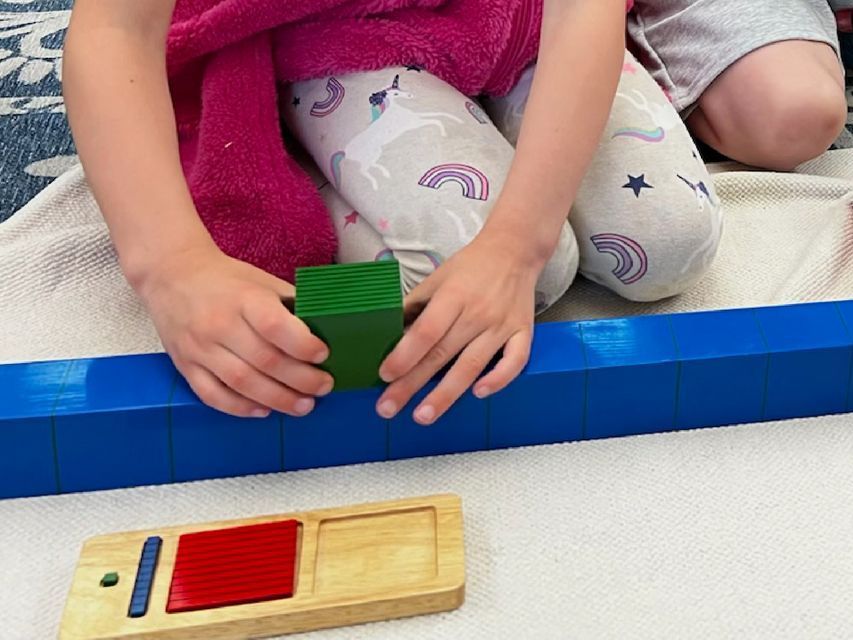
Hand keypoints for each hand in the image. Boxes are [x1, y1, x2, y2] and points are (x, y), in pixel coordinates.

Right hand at [135, 245, 332, 417]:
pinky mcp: (185, 366)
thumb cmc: (225, 279)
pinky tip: (264, 410)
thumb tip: (325, 330)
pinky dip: (241, 408)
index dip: (303, 345)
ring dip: (277, 399)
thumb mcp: (261, 281)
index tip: (324, 355)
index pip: (276, 327)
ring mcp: (199, 348)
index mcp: (244, 299)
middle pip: (265, 361)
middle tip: (323, 387)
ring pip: (242, 383)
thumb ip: (290, 305)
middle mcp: (219, 324)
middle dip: (301, 380)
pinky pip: (213, 395)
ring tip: (303, 406)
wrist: (171, 275)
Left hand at [376, 232, 542, 424]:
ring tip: (423, 416)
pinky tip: (478, 394)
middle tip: (388, 408)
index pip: (426, 331)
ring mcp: (502, 324)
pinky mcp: (524, 332)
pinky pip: (514, 361)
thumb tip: (386, 333)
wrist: (515, 250)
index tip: (385, 376)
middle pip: (441, 354)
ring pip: (472, 365)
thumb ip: (414, 305)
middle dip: (412, 384)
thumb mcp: (437, 278)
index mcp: (454, 295)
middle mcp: (478, 312)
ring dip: (446, 394)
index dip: (404, 355)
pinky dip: (499, 379)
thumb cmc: (471, 266)